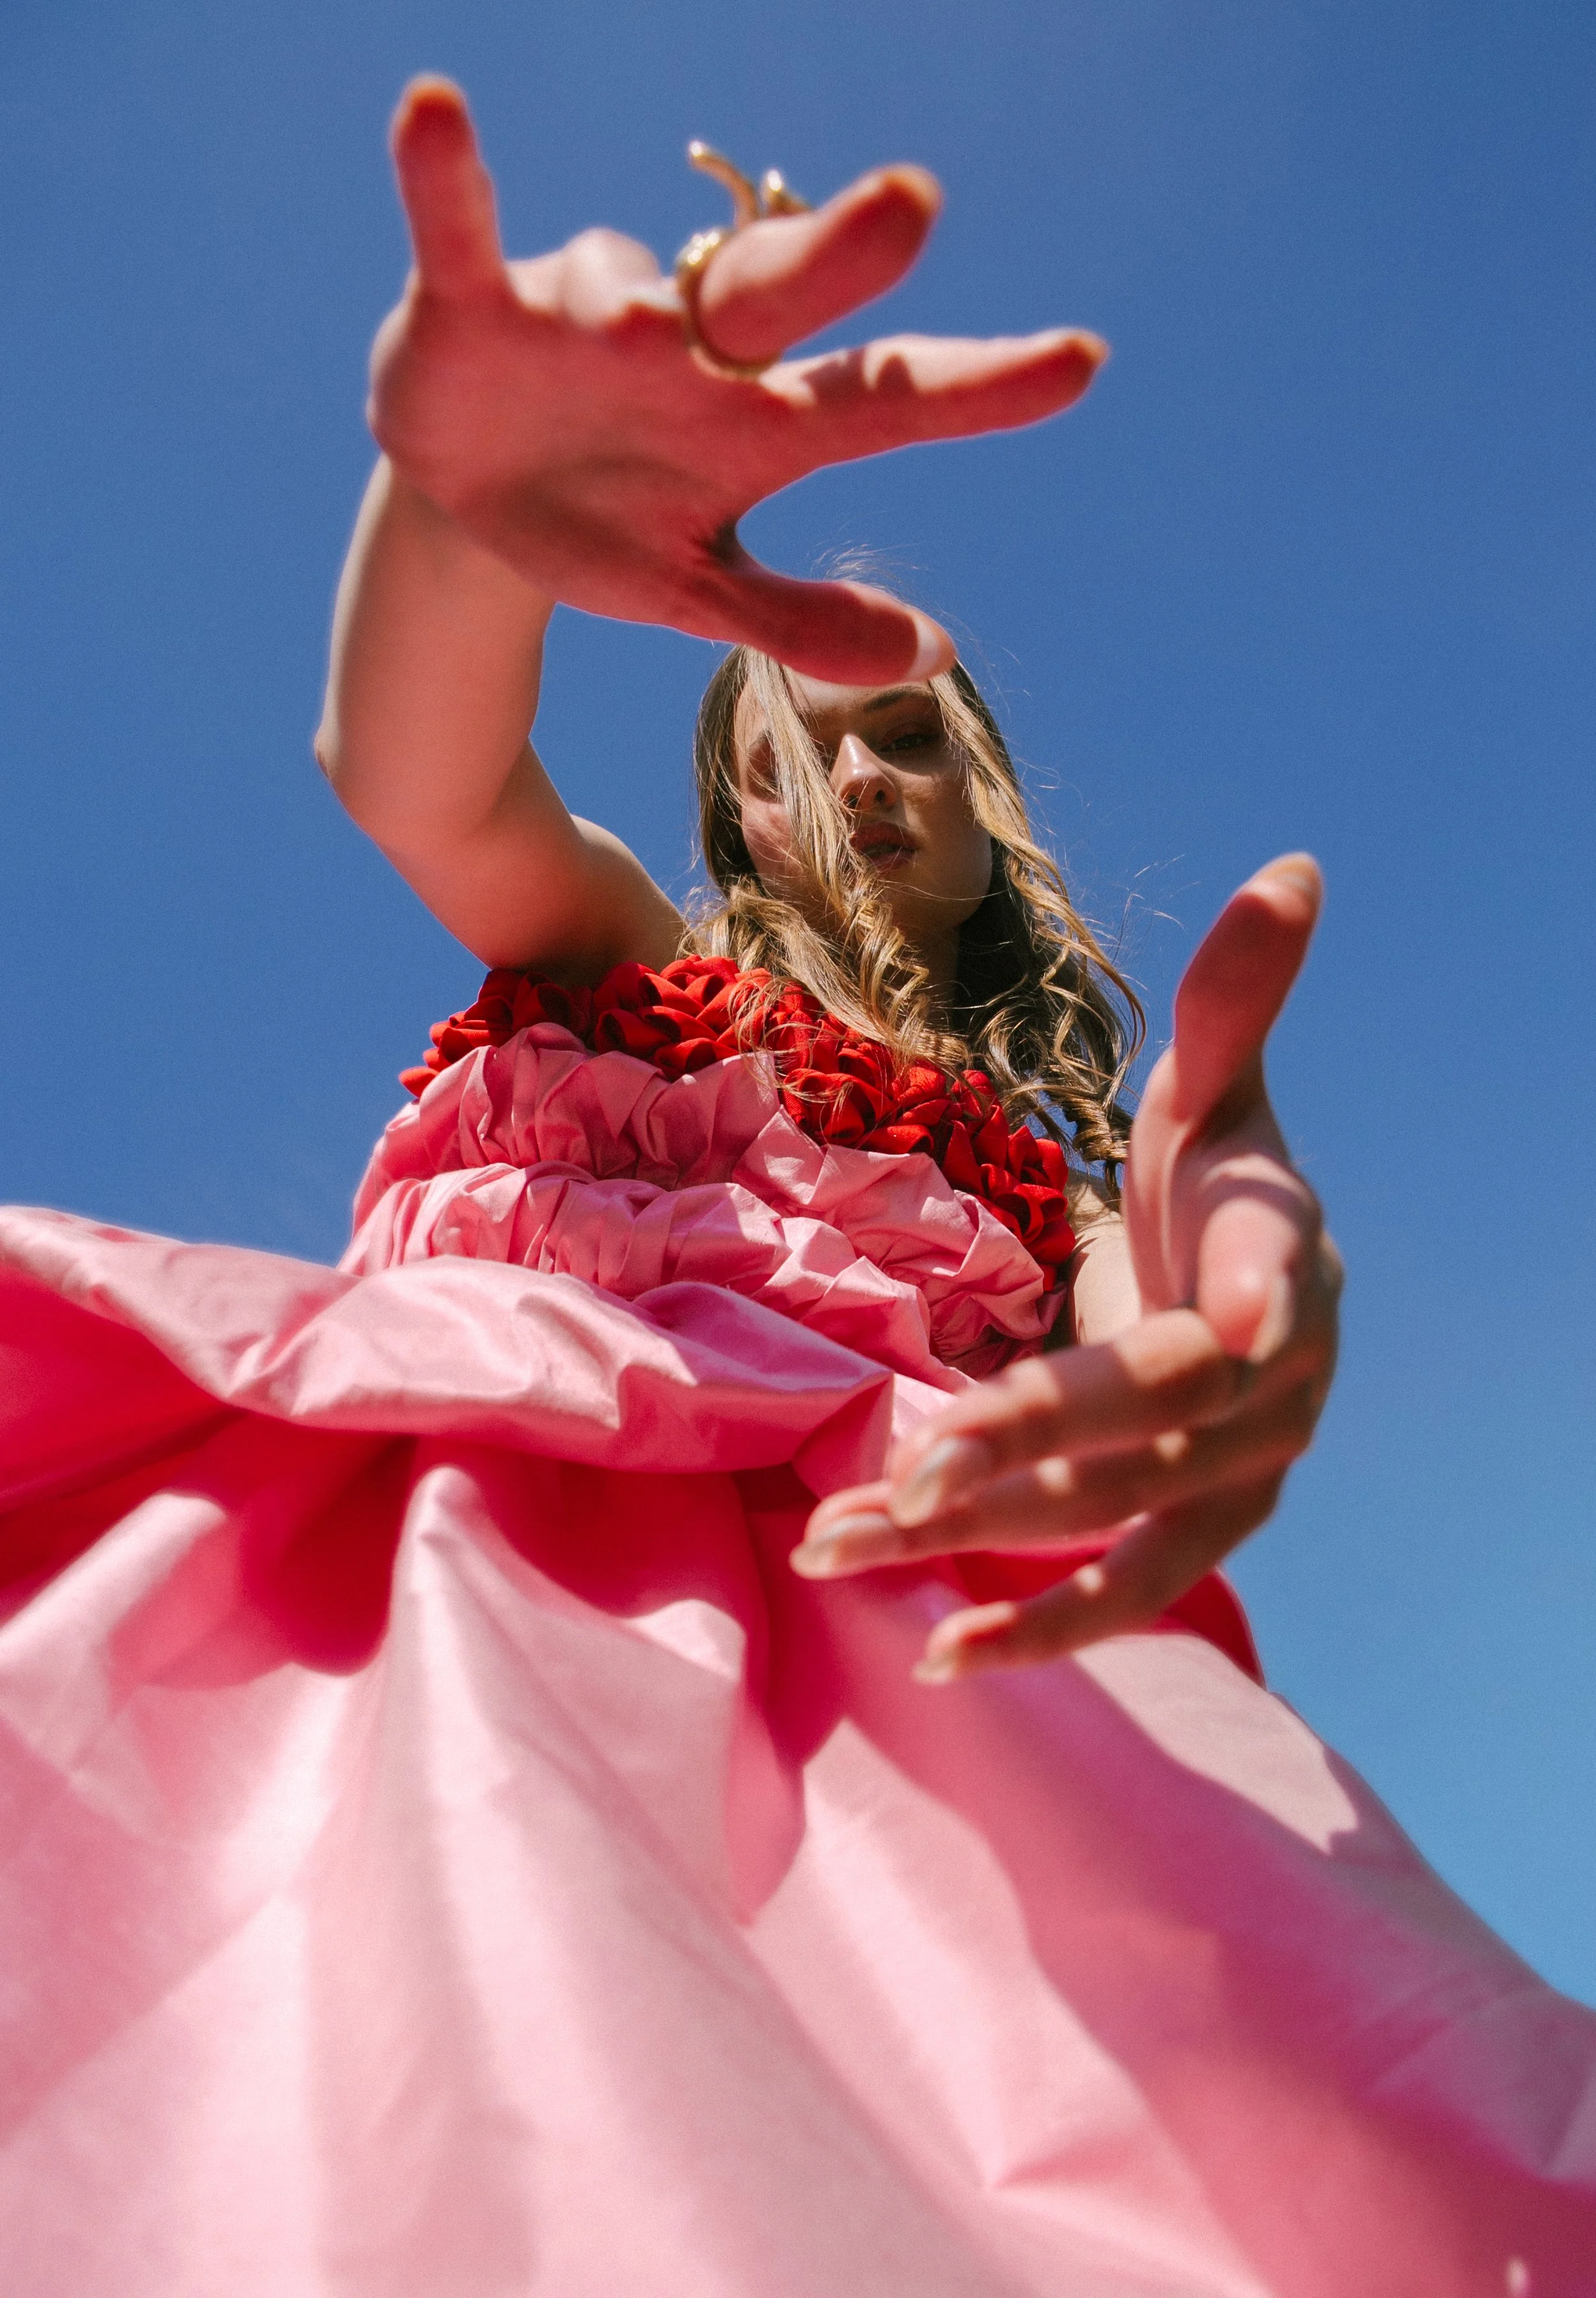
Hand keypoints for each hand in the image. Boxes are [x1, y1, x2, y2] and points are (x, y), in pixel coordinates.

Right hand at [369, 79, 1105, 684]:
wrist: (479, 503)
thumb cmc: (609, 528)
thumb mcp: (697, 590)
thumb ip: (800, 620)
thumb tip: (933, 654)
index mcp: (754, 424)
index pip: (883, 395)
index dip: (976, 386)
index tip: (1079, 361)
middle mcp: (689, 352)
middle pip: (779, 290)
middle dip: (842, 250)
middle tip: (916, 205)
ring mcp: (585, 319)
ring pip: (623, 283)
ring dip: (629, 296)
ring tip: (633, 329)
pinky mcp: (476, 303)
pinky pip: (461, 227)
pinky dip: (443, 175)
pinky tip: (433, 110)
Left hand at [793, 856, 1341, 1679]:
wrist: (1245, 1299)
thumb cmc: (1217, 1189)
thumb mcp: (1222, 1090)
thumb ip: (1242, 997)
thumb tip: (1296, 865)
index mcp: (1282, 1261)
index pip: (1267, 1285)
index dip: (1255, 1302)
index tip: (1229, 1324)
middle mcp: (1275, 1384)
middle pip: (1150, 1418)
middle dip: (1033, 1439)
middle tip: (909, 1464)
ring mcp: (1241, 1474)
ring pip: (1113, 1514)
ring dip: (986, 1534)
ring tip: (849, 1542)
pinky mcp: (1194, 1534)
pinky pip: (1120, 1590)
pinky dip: (1038, 1629)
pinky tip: (937, 1655)